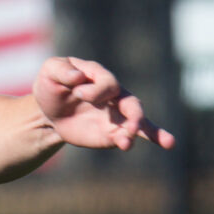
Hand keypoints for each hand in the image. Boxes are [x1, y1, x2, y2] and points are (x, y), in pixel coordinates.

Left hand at [33, 57, 173, 151]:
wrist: (49, 111)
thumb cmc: (52, 86)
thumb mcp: (50, 71)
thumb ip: (61, 70)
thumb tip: (78, 77)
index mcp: (99, 76)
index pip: (108, 83)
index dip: (96, 90)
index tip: (78, 94)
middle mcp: (114, 95)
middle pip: (131, 103)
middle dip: (133, 115)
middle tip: (131, 127)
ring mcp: (116, 115)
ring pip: (138, 120)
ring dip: (141, 130)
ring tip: (131, 141)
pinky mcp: (112, 133)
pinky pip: (130, 136)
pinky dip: (146, 139)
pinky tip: (164, 143)